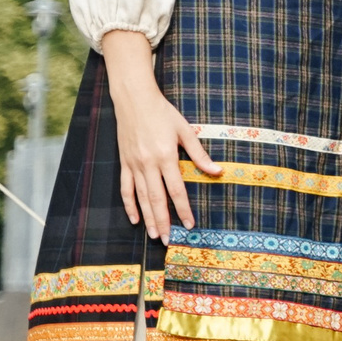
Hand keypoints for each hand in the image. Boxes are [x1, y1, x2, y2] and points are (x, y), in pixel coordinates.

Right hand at [100, 29, 219, 242]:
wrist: (134, 100)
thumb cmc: (163, 113)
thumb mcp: (185, 130)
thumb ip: (199, 154)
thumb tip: (217, 171)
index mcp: (166, 156)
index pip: (176, 190)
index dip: (183, 209)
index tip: (189, 224)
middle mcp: (148, 164)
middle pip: (156, 199)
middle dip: (163, 221)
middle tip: (167, 240)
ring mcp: (133, 165)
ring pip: (140, 198)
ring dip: (147, 218)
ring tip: (153, 235)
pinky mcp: (124, 163)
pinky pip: (125, 189)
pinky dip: (129, 205)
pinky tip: (134, 218)